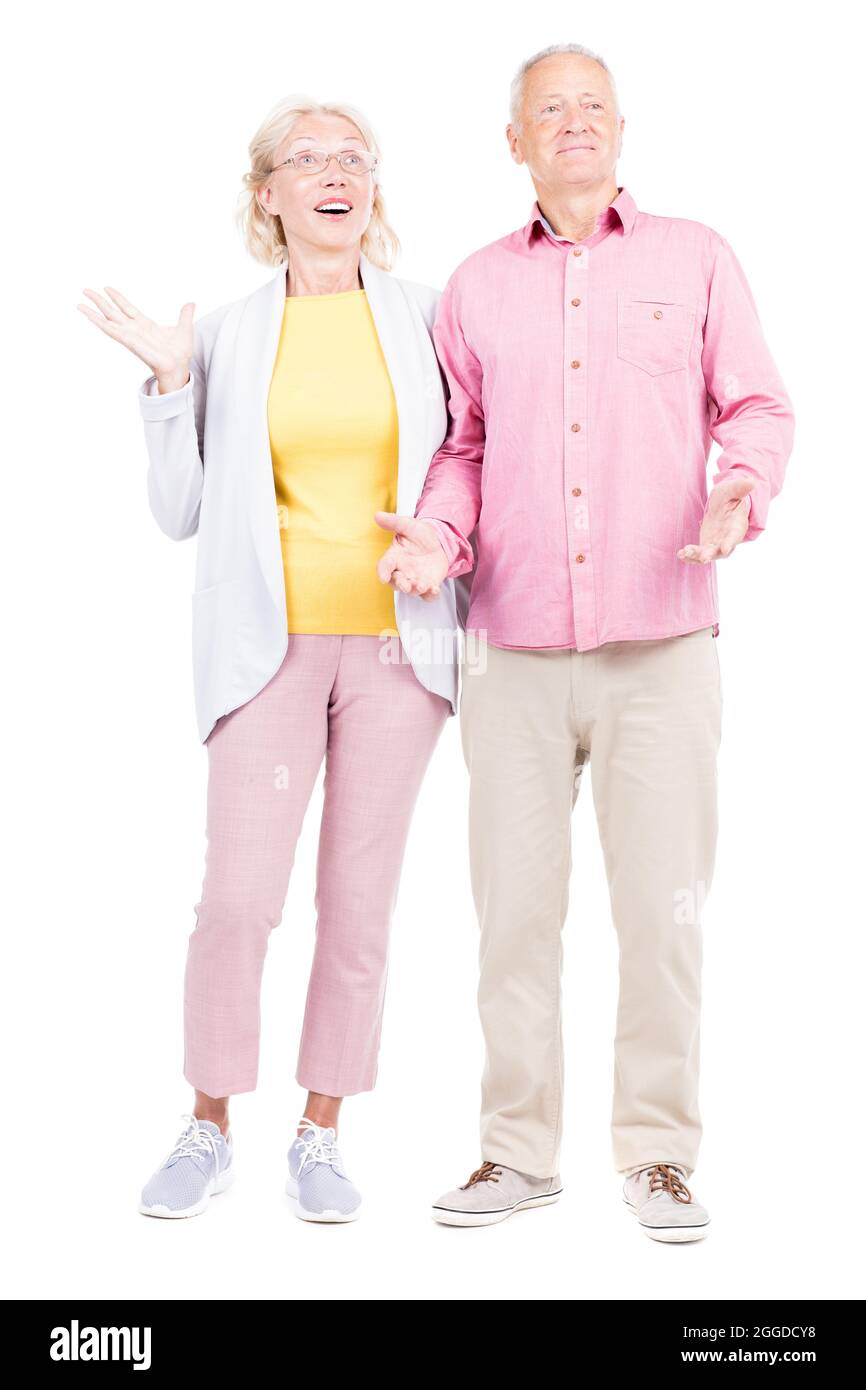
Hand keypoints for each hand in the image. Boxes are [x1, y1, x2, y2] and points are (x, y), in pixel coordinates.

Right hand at [77, 285, 194, 384]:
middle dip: (99, 301)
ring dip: (94, 312)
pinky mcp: (130, 342)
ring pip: (108, 321)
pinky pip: (113, 332)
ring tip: (80, 304)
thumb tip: (191, 303)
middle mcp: (134, 330)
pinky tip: (91, 318)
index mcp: (145, 324)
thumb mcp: (184, 329)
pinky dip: (101, 324)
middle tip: (85, 290)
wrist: (179, 368)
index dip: (117, 298)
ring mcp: (130, 336)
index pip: (127, 308)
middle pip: (113, 312)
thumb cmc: (180, 353)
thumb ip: (185, 315)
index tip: (107, 287)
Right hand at [375, 513, 448, 599]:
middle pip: (397, 583)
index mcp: (394, 558)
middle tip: (406, 585)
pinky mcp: (429, 585)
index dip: (382, 572)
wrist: (439, 541)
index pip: (384, 566)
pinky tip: (435, 589)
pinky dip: (431, 595)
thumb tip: (378, 515)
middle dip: (401, 585)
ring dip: (416, 590)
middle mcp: (403, 572)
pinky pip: (428, 595)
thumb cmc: (420, 534)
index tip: (383, 577)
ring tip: (421, 585)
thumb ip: (393, 522)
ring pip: (412, 591)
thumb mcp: (408, 525)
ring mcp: (415, 580)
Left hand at [677, 476, 754, 562]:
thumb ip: (740, 488)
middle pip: (720, 551)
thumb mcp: (733, 489)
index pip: (734, 536)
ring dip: (696, 556)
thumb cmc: (730, 495)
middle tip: (702, 558)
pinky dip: (690, 556)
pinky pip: (698, 554)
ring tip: (684, 553)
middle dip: (711, 554)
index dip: (730, 542)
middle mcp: (728, 539)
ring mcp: (717, 544)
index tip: (725, 549)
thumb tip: (751, 482)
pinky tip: (680, 555)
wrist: (723, 503)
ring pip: (707, 555)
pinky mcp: (706, 545)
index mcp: (737, 526)